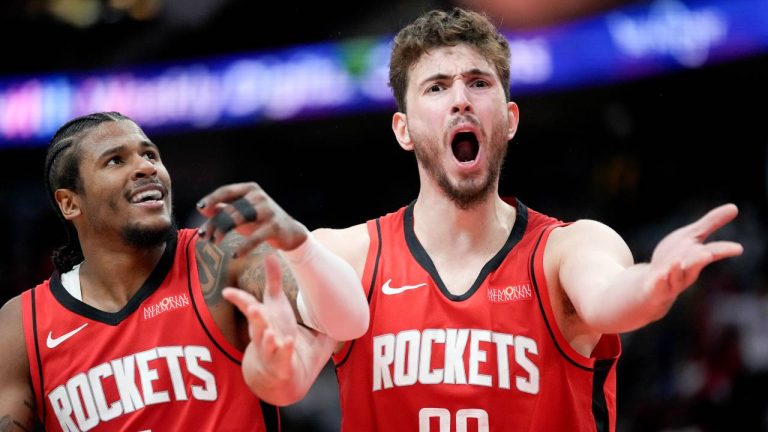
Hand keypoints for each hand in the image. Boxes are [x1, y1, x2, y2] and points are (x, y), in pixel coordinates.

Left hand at [197, 182, 307, 256]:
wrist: (290, 232)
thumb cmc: (261, 221)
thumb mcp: (242, 213)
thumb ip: (223, 209)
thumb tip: (202, 209)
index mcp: (250, 189)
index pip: (227, 191)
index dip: (212, 199)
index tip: (200, 208)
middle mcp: (259, 197)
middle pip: (230, 208)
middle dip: (215, 223)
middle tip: (204, 236)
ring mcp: (268, 210)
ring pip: (239, 218)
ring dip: (223, 231)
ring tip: (214, 241)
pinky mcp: (275, 226)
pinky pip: (255, 237)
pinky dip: (244, 247)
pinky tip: (234, 255)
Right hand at [223, 254, 298, 384]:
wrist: (274, 368)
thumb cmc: (274, 329)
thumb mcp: (275, 304)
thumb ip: (273, 280)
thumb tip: (270, 254)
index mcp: (261, 318)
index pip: (247, 306)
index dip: (238, 299)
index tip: (226, 292)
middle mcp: (263, 333)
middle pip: (257, 324)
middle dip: (255, 317)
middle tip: (253, 308)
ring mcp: (271, 349)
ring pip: (266, 344)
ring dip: (267, 338)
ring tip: (270, 332)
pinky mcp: (282, 362)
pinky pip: (283, 357)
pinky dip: (285, 351)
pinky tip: (288, 343)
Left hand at [648, 203, 742, 295]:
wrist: (653, 283)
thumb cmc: (676, 257)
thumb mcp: (691, 237)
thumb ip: (710, 224)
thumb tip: (734, 207)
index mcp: (697, 257)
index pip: (713, 252)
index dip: (724, 250)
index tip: (739, 248)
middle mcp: (687, 270)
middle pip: (695, 264)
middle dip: (700, 258)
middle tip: (708, 253)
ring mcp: (671, 280)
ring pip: (677, 276)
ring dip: (677, 269)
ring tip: (676, 261)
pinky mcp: (657, 287)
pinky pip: (659, 285)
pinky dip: (660, 280)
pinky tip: (660, 275)